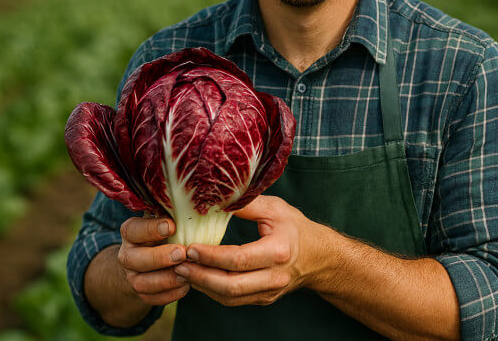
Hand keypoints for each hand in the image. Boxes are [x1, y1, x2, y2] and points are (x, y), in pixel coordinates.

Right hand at [117, 216, 189, 305]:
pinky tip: (185, 286)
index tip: (172, 226)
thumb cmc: (164, 231)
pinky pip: (151, 299)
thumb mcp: (164, 218)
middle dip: (159, 257)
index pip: (134, 230)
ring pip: (141, 283)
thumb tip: (192, 203)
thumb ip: (171, 212)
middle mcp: (127, 254)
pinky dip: (169, 295)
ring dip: (165, 280)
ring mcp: (132, 275)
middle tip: (181, 253)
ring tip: (186, 274)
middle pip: (134, 260)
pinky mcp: (141, 292)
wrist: (151, 254)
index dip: (151, 228)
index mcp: (131, 232)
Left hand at [175, 195, 326, 305]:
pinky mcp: (263, 299)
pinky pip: (234, 300)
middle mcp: (274, 276)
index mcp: (278, 251)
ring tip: (182, 271)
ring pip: (229, 297)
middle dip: (200, 276)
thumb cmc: (296, 228)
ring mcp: (269, 291)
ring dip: (202, 286)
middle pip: (230, 286)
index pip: (238, 259)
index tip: (190, 247)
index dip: (211, 256)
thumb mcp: (276, 208)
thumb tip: (217, 198)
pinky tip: (199, 278)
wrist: (319, 256)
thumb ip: (247, 204)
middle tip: (178, 263)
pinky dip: (213, 291)